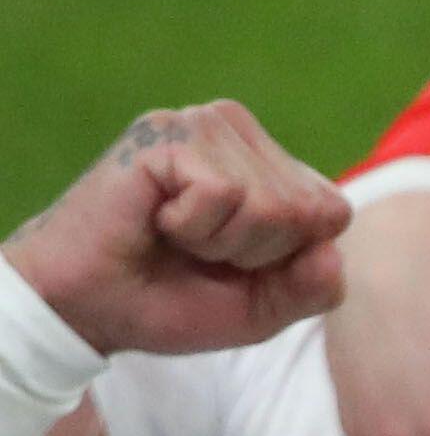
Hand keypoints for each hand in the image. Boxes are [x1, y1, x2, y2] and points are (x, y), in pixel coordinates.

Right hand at [11, 106, 349, 359]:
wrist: (90, 307)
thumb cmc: (173, 300)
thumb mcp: (264, 309)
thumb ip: (316, 288)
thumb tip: (333, 251)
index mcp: (272, 168)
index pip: (333, 212)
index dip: (291, 258)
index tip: (234, 261)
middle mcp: (243, 135)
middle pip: (308, 209)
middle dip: (257, 252)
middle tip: (197, 250)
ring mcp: (205, 125)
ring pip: (270, 202)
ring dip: (221, 241)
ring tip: (176, 233)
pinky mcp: (168, 132)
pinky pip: (223, 193)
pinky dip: (193, 226)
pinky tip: (157, 218)